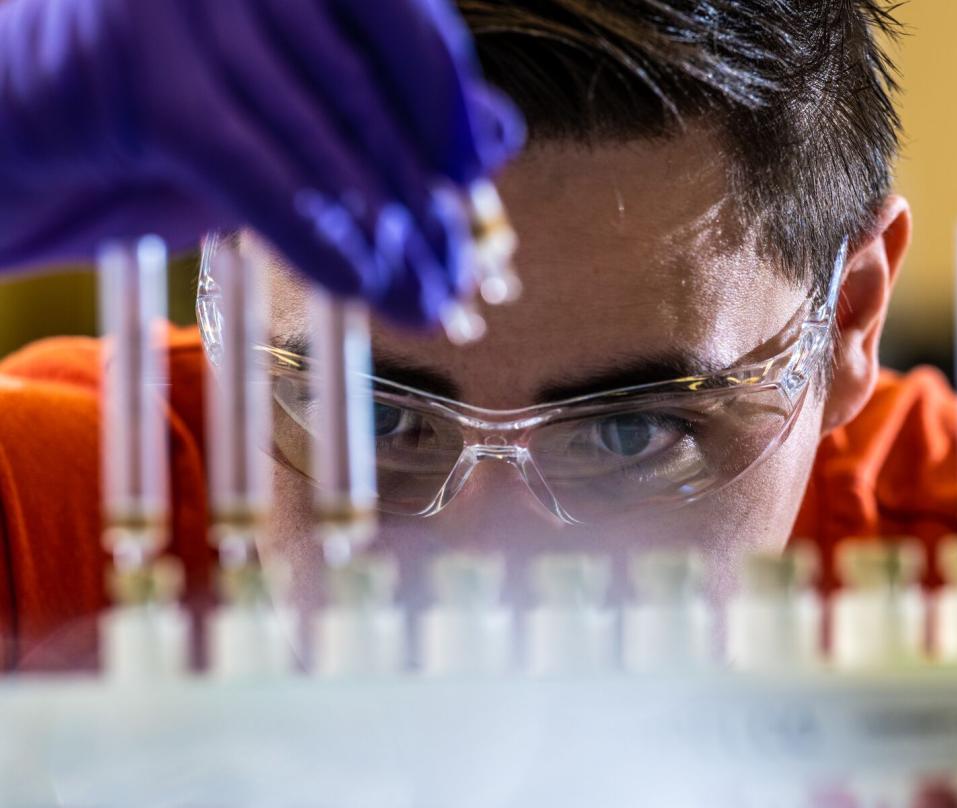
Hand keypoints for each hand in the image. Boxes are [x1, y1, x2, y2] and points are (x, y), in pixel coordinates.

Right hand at [0, 0, 522, 326]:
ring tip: (424, 304)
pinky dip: (319, 238)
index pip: (392, 12)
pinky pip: (261, 173)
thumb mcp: (272, 103)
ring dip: (384, 241)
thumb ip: (376, 107)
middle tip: (455, 280)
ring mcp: (178, 0)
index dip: (442, 98)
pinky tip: (361, 291)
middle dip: (419, 202)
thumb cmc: (136, 109)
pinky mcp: (139, 72)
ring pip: (321, 141)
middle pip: (363, 92)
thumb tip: (497, 133)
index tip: (474, 174)